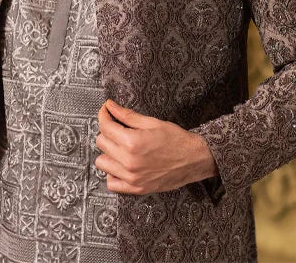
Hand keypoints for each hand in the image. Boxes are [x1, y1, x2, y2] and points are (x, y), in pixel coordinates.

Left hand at [95, 99, 217, 194]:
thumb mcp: (151, 122)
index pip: (106, 126)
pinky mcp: (136, 189)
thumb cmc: (175, 139)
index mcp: (132, 142)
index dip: (104, 115)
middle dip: (108, 131)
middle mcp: (129, 162)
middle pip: (101, 143)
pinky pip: (111, 183)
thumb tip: (109, 106)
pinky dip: (113, 173)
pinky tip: (122, 164)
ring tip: (121, 146)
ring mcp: (131, 178)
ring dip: (108, 152)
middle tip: (118, 127)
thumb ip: (127, 115)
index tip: (106, 110)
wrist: (193, 159)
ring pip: (102, 163)